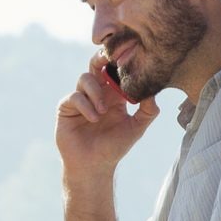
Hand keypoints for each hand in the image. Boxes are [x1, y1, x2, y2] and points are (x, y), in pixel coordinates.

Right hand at [56, 50, 159, 179]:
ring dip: (96, 92)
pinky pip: (75, 97)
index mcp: (114, 95)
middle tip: (109, 58)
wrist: (94, 165)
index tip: (129, 55)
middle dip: (102, 58)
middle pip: (96, 65)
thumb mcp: (136, 128)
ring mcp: (81, 99)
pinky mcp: (66, 108)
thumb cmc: (115, 147)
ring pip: (85, 78)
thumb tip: (153, 91)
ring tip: (103, 111)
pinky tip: (94, 119)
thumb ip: (148, 111)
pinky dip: (86, 105)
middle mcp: (97, 93)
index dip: (120, 62)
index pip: (115, 71)